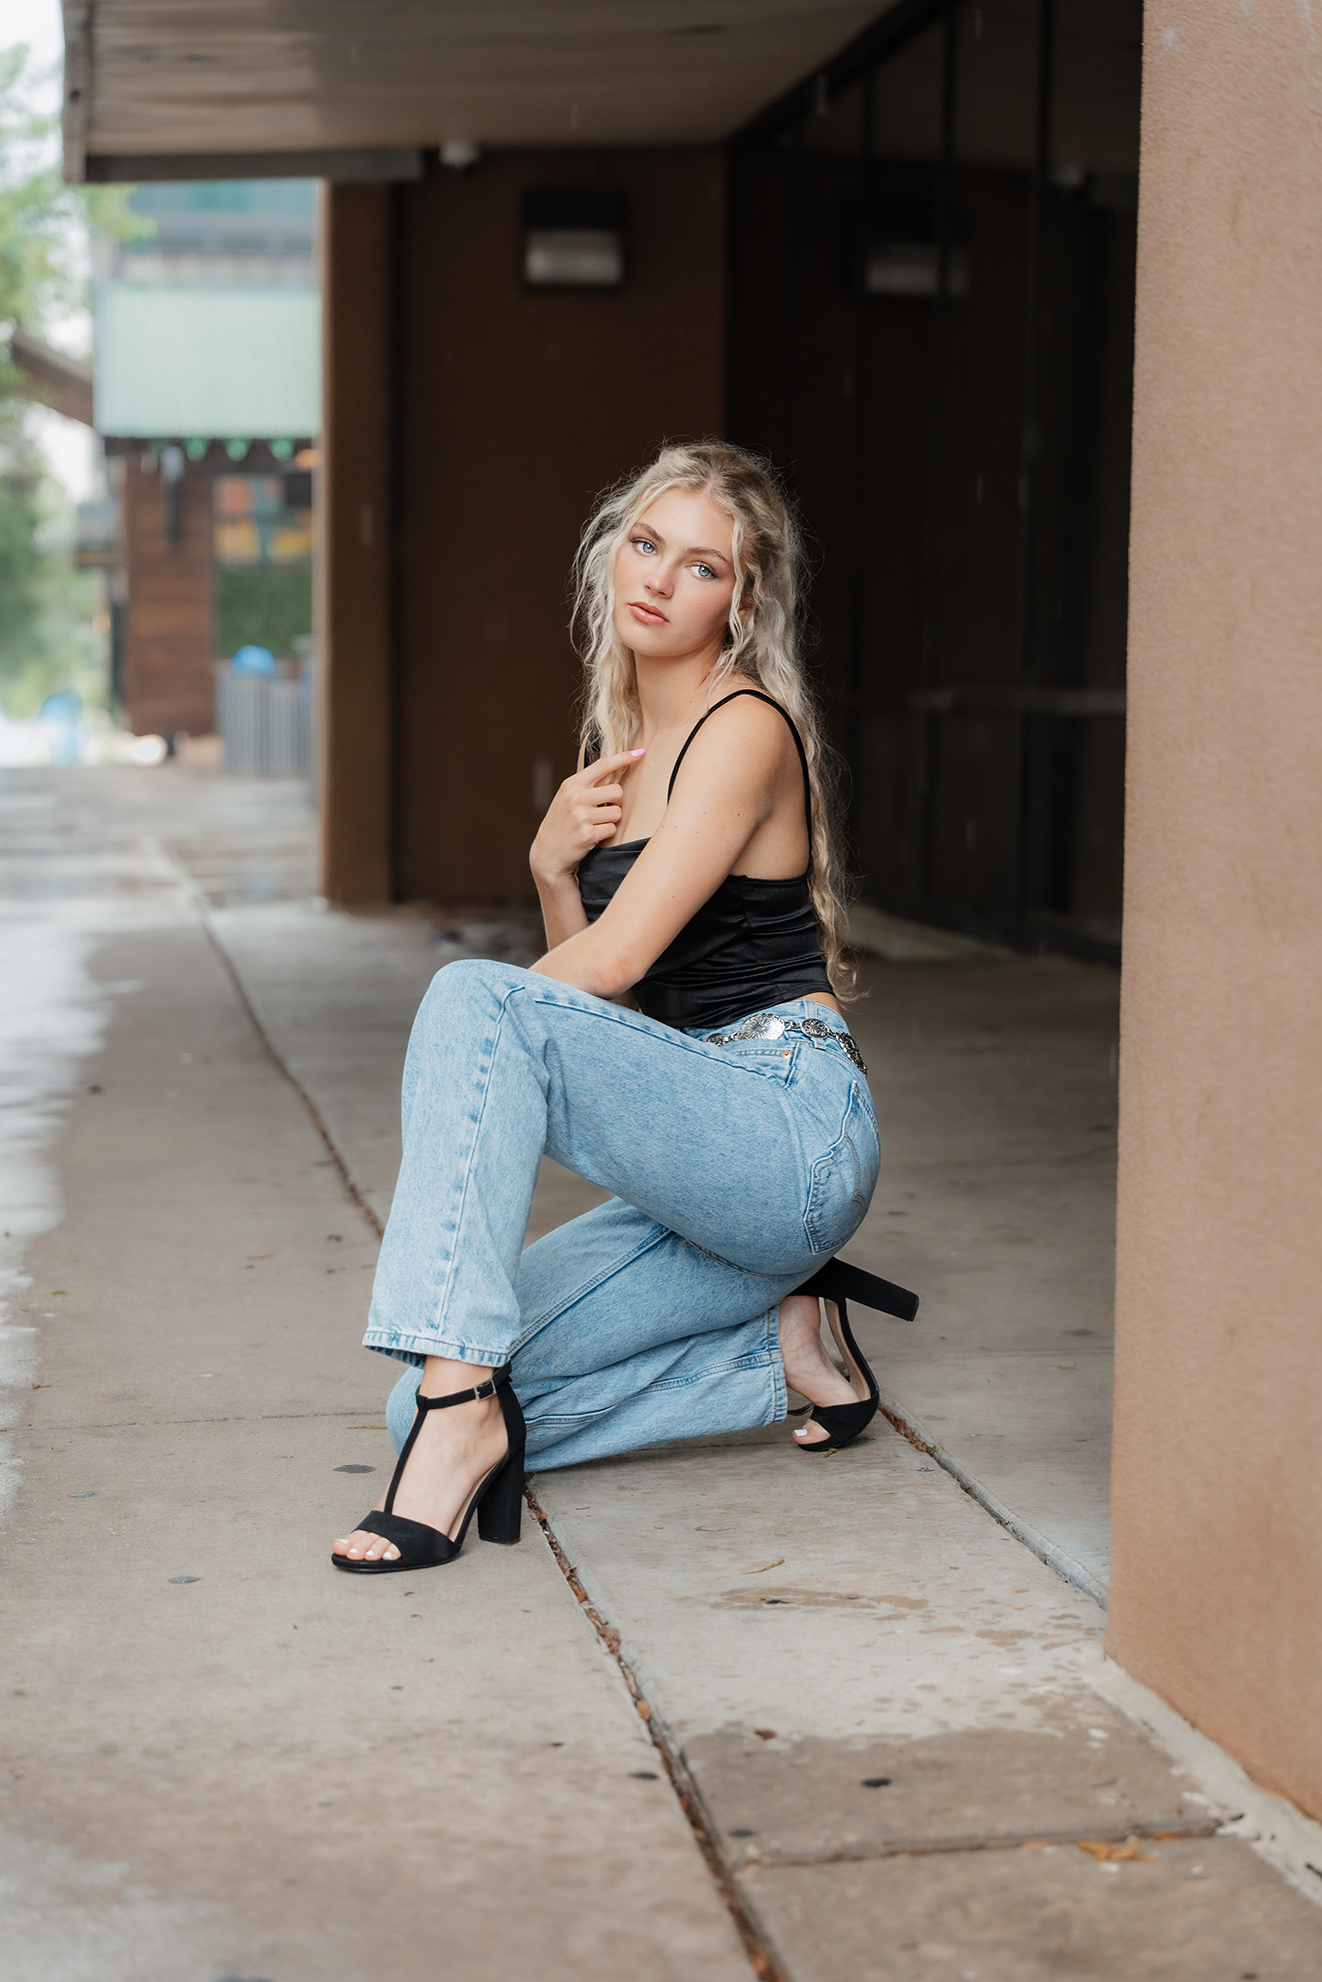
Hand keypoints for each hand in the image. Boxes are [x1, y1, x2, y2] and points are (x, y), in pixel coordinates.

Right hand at [531, 749, 643, 884]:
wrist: (547, 855)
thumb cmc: (562, 824)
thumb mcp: (568, 799)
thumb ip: (587, 786)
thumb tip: (615, 771)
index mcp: (571, 784)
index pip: (603, 765)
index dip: (624, 758)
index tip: (640, 752)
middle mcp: (576, 797)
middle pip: (617, 791)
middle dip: (615, 802)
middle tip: (602, 812)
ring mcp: (581, 816)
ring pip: (617, 812)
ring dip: (611, 820)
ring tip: (593, 825)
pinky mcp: (588, 834)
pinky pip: (612, 829)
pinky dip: (606, 834)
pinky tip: (592, 837)